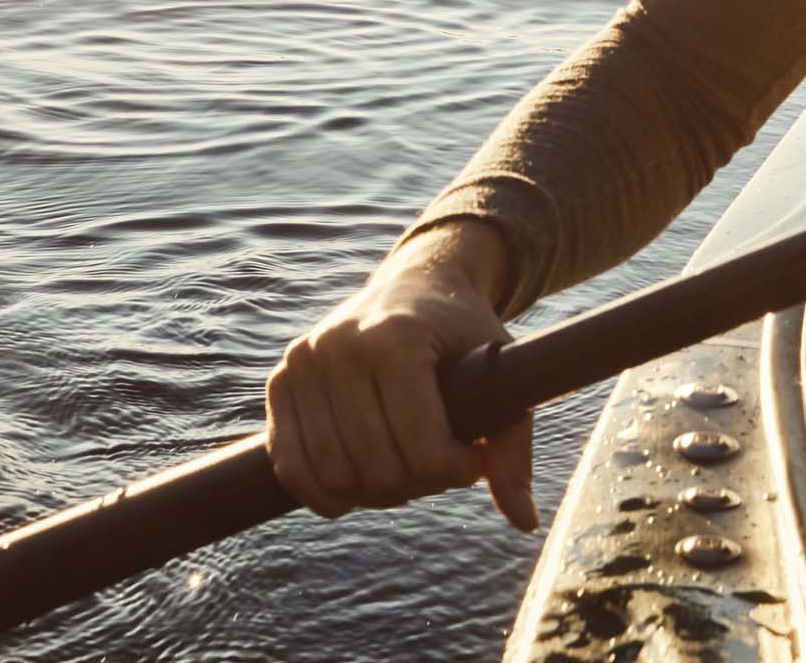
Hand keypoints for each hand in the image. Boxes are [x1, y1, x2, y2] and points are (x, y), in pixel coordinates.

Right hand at [263, 222, 537, 529]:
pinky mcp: (281, 379)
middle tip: (438, 466)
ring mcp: (304, 360)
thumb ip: (512, 450)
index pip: (422, 449)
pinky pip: (290, 465)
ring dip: (374, 493)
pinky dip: (323, 493)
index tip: (471, 458)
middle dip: (417, 485)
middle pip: (377, 469)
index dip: (454, 473)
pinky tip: (358, 489)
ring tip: (404, 469)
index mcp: (396, 338)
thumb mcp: (503, 380)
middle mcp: (340, 345)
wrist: (417, 284)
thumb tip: (524, 521)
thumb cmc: (464, 337)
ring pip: (333, 475)